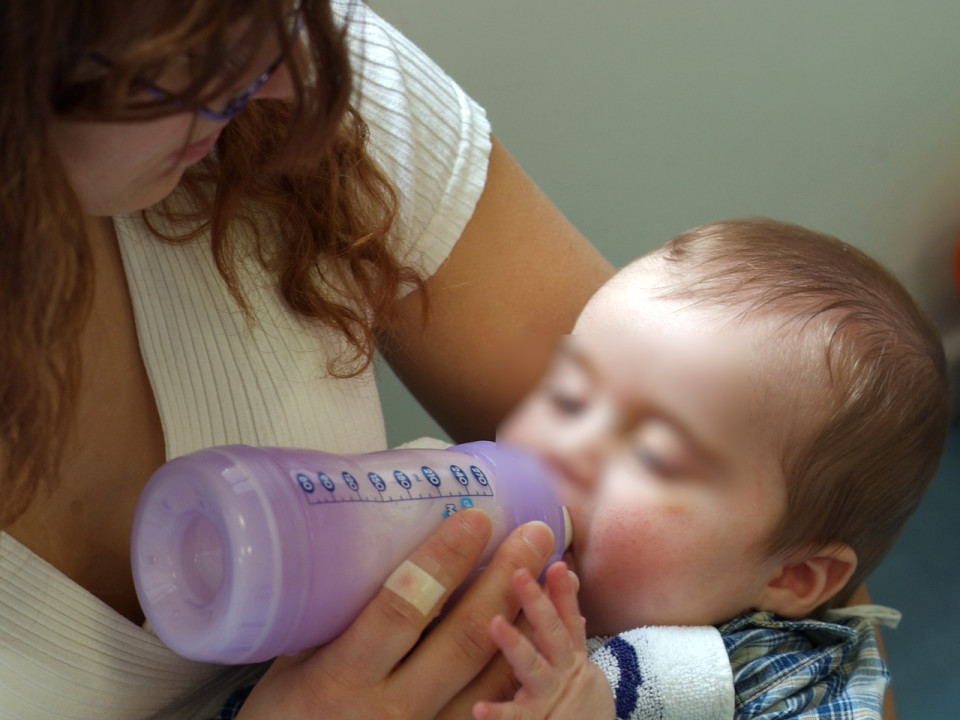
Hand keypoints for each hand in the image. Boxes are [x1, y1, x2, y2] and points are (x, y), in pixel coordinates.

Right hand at [235, 509, 557, 719]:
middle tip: (535, 533)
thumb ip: (336, 618)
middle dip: (503, 580)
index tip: (475, 519)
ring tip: (548, 573)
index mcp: (342, 677)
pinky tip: (537, 629)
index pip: (402, 609)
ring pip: (491, 677)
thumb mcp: (292, 664)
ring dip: (526, 620)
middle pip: (462, 640)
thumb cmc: (284, 718)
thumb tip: (377, 551)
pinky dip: (520, 665)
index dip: (441, 562)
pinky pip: (495, 707)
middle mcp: (391, 710)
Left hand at [471, 562, 615, 719]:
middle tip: (519, 574)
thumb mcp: (580, 666)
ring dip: (514, 644)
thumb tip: (567, 584)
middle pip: (551, 632)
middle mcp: (562, 672)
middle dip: (537, 602)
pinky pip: (515, 718)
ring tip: (494, 623)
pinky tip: (479, 709)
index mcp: (570, 657)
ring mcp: (548, 696)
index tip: (556, 563)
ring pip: (531, 667)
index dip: (563, 591)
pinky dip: (498, 714)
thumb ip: (569, 631)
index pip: (567, 617)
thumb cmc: (579, 704)